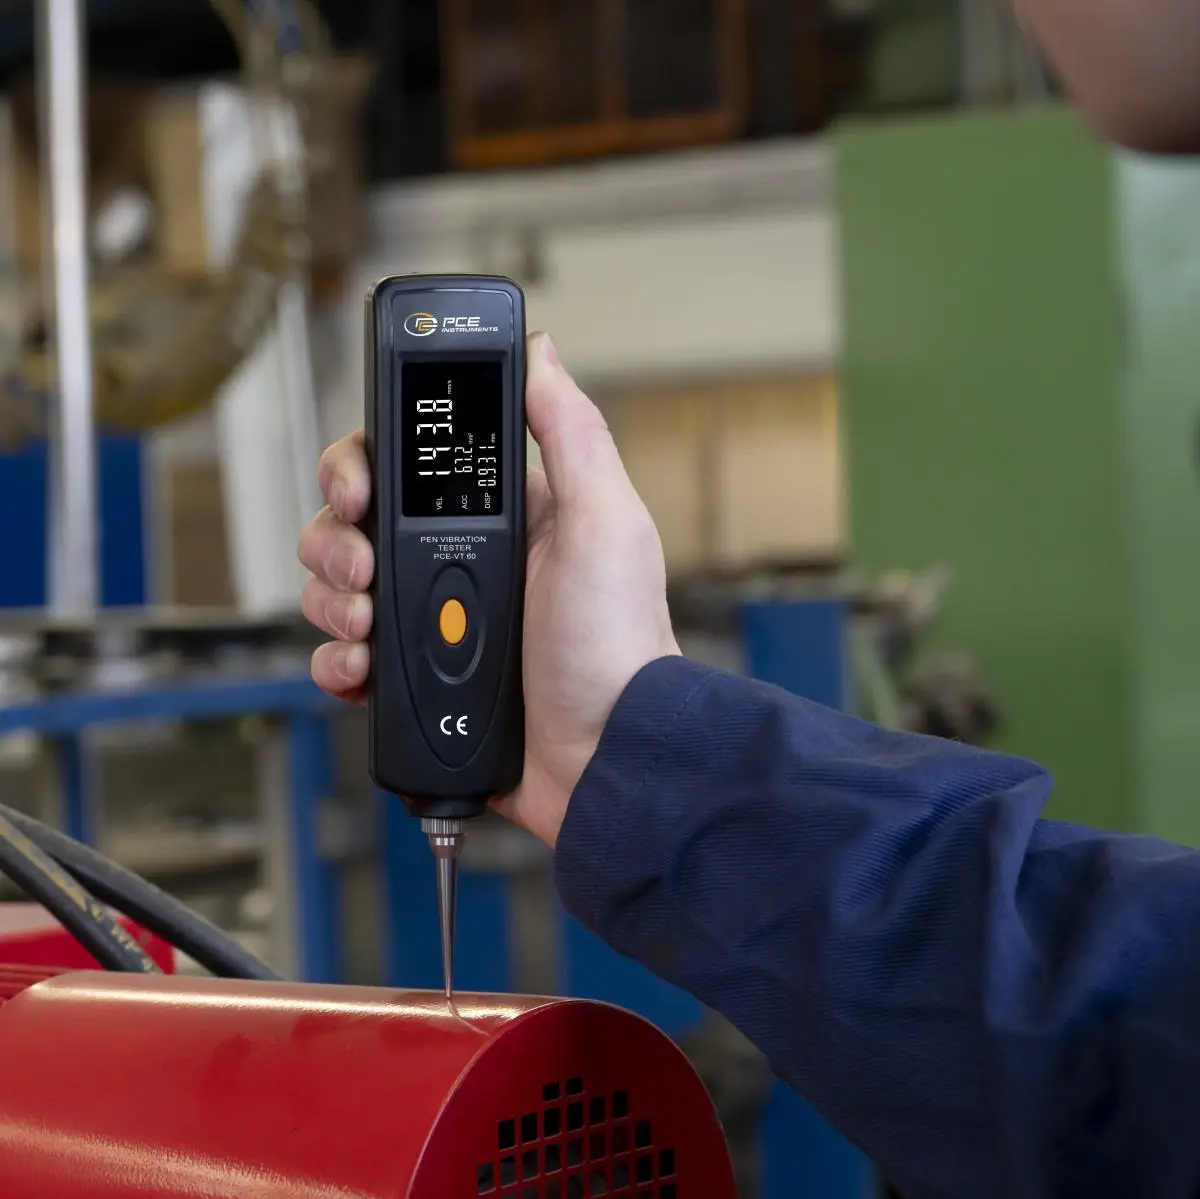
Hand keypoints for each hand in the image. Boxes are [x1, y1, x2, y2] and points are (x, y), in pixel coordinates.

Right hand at [298, 333, 678, 846]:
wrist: (605, 759)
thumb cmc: (618, 646)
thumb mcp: (605, 523)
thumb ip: (572, 435)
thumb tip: (542, 354)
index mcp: (504, 519)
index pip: (414, 466)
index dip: (370, 465)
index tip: (359, 485)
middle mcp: (462, 565)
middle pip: (358, 523)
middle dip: (338, 537)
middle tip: (362, 565)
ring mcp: (437, 625)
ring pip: (340, 588)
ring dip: (330, 599)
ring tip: (365, 623)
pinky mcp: (417, 683)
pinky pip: (345, 658)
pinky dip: (337, 661)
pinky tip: (362, 669)